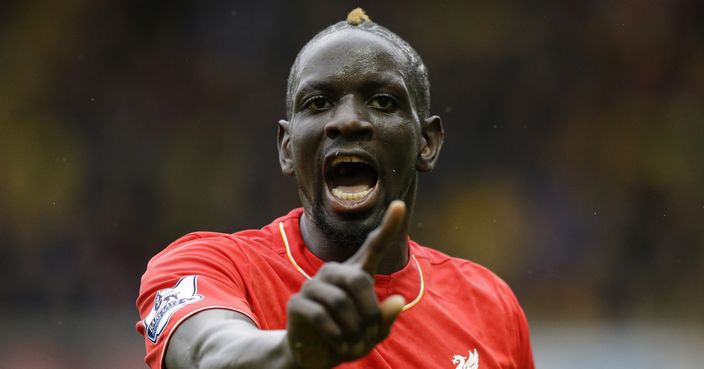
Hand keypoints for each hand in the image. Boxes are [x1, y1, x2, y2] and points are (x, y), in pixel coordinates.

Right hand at [285, 201, 407, 368]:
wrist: (315, 357)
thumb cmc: (348, 339)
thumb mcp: (372, 333)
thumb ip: (385, 318)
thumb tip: (397, 301)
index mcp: (355, 274)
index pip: (373, 246)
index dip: (387, 227)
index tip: (400, 205)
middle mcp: (333, 273)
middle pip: (358, 280)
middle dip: (370, 312)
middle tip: (370, 335)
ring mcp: (312, 286)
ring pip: (340, 301)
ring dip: (353, 329)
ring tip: (353, 345)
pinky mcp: (297, 303)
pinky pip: (320, 315)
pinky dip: (335, 335)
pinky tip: (338, 346)